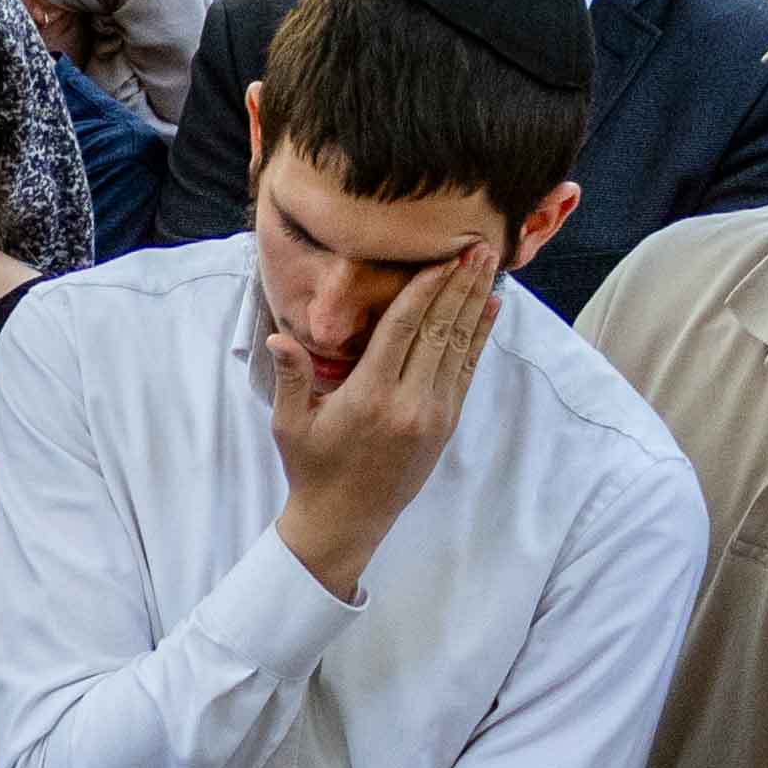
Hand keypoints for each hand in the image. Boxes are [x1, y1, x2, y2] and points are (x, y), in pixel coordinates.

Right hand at [264, 245, 499, 601]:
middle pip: (439, 330)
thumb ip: (290, 377)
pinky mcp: (445, 425)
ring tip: (488, 266)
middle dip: (460, 285)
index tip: (442, 257)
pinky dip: (480, 338)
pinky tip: (489, 310)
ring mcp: (432, 415)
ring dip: (475, 303)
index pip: (403, 330)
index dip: (425, 290)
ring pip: (459, 347)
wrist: (345, 521)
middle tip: (478, 246)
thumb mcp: (290, 424)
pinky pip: (467, 371)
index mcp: (369, 397)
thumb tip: (278, 338)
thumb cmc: (312, 468)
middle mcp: (408, 403)